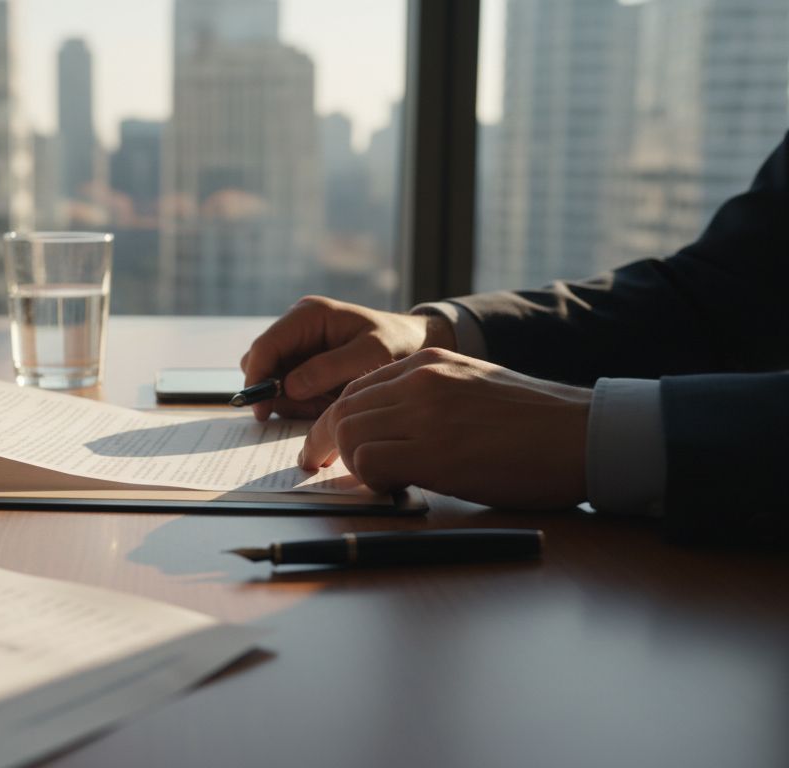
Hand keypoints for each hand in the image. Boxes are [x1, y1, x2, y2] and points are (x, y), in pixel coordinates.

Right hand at [240, 296, 454, 420]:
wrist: (416, 348)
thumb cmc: (398, 346)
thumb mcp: (372, 355)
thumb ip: (330, 368)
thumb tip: (289, 387)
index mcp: (308, 315)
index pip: (264, 347)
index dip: (257, 378)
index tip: (262, 410)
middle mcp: (297, 327)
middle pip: (262, 364)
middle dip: (278, 392)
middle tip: (309, 410)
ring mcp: (299, 345)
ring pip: (273, 379)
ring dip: (292, 400)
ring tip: (326, 404)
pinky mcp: (304, 363)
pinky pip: (288, 389)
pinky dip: (302, 402)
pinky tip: (327, 403)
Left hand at [299, 348, 590, 508]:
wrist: (585, 435)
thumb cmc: (537, 423)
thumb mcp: (472, 389)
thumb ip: (427, 400)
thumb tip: (387, 431)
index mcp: (429, 361)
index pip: (356, 387)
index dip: (337, 420)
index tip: (330, 444)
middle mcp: (420, 379)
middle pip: (342, 411)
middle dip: (326, 444)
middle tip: (321, 469)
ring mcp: (425, 413)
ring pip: (349, 436)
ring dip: (352, 465)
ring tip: (378, 482)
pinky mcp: (434, 451)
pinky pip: (369, 464)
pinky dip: (372, 482)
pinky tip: (397, 489)